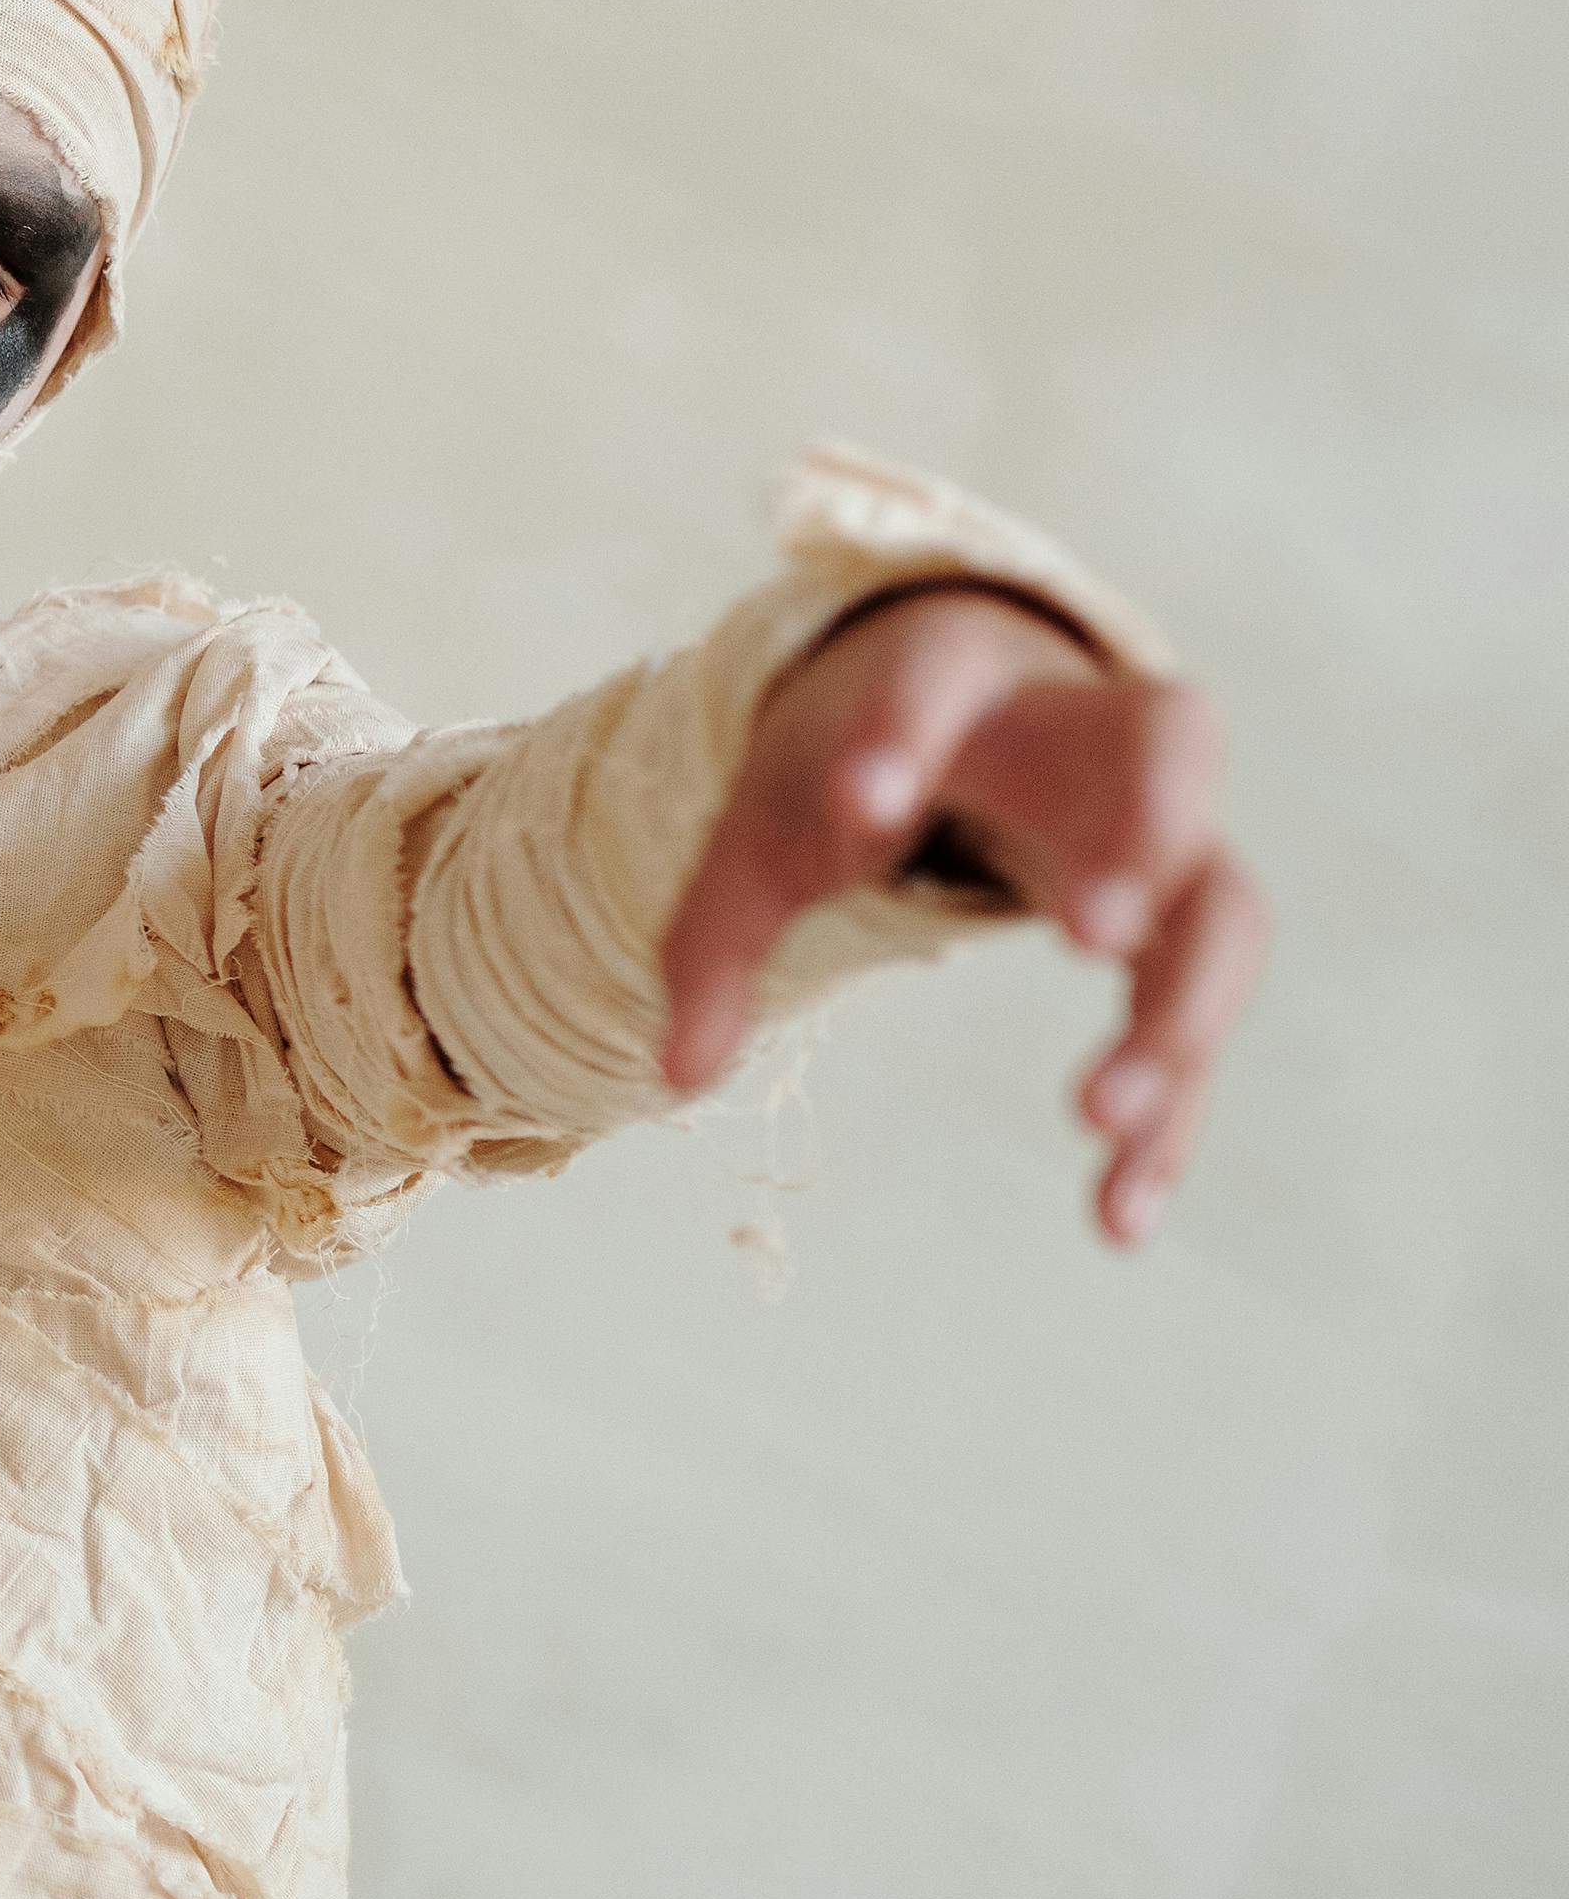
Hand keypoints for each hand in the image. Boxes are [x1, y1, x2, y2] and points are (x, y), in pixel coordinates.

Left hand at [656, 588, 1262, 1244]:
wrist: (972, 704)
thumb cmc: (858, 766)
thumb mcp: (767, 823)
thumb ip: (714, 937)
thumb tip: (680, 1073)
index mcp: (959, 679)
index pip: (935, 681)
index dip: (900, 734)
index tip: (865, 807)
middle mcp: (1093, 734)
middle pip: (1163, 747)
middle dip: (1135, 838)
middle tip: (1096, 937)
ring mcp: (1167, 833)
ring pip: (1220, 903)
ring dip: (1175, 1010)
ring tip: (1095, 1116)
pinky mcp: (1189, 930)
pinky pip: (1207, 1020)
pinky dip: (1172, 1119)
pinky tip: (1116, 1219)